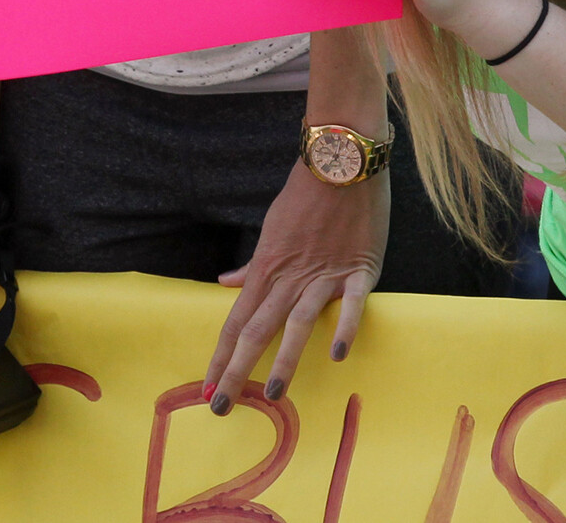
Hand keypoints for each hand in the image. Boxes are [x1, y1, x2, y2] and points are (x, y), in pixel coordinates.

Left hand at [203, 159, 387, 412]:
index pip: (237, 320)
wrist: (341, 160)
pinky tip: (337, 354)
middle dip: (237, 371)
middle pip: (257, 330)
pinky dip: (343, 327)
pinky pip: (351, 303)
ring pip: (297, 323)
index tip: (206, 387)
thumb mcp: (272, 229)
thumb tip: (226, 282)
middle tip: (222, 406)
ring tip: (271, 395)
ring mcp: (324, 275)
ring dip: (284, 361)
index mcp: (267, 268)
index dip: (221, 356)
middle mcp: (290, 277)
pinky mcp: (359, 270)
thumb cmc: (305, 195)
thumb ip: (254, 264)